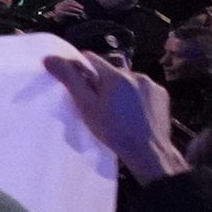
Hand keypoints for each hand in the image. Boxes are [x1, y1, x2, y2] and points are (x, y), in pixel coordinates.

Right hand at [42, 48, 186, 181]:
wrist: (149, 152)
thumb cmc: (114, 132)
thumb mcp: (87, 108)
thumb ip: (70, 80)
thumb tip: (49, 58)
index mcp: (115, 76)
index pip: (90, 58)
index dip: (80, 69)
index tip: (78, 86)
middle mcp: (135, 74)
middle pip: (110, 71)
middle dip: (102, 83)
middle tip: (97, 104)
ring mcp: (151, 84)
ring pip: (127, 80)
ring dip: (120, 90)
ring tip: (117, 111)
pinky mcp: (162, 94)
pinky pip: (143, 89)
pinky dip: (136, 96)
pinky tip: (134, 113)